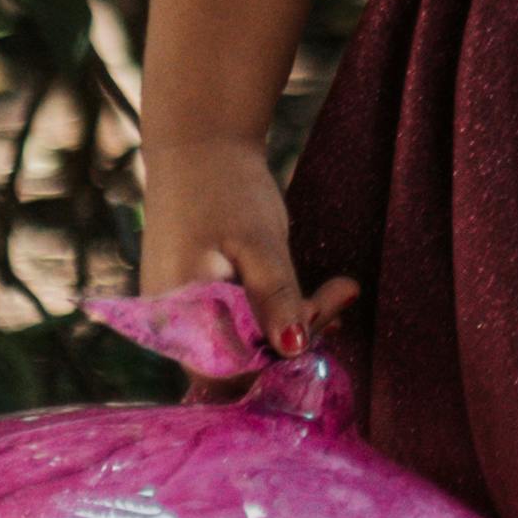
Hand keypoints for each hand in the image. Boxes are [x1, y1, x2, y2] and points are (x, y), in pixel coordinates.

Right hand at [140, 137, 348, 356]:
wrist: (200, 144)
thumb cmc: (224, 188)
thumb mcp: (259, 242)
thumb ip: (275, 298)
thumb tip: (293, 348)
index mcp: (179, 314)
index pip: (227, 372)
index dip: (277, 364)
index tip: (321, 329)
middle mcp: (176, 324)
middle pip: (240, 362)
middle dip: (295, 340)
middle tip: (340, 296)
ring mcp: (188, 313)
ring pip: (247, 343)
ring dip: (295, 324)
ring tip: (341, 290)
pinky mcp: (205, 300)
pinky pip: (244, 323)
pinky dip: (280, 313)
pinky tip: (318, 298)